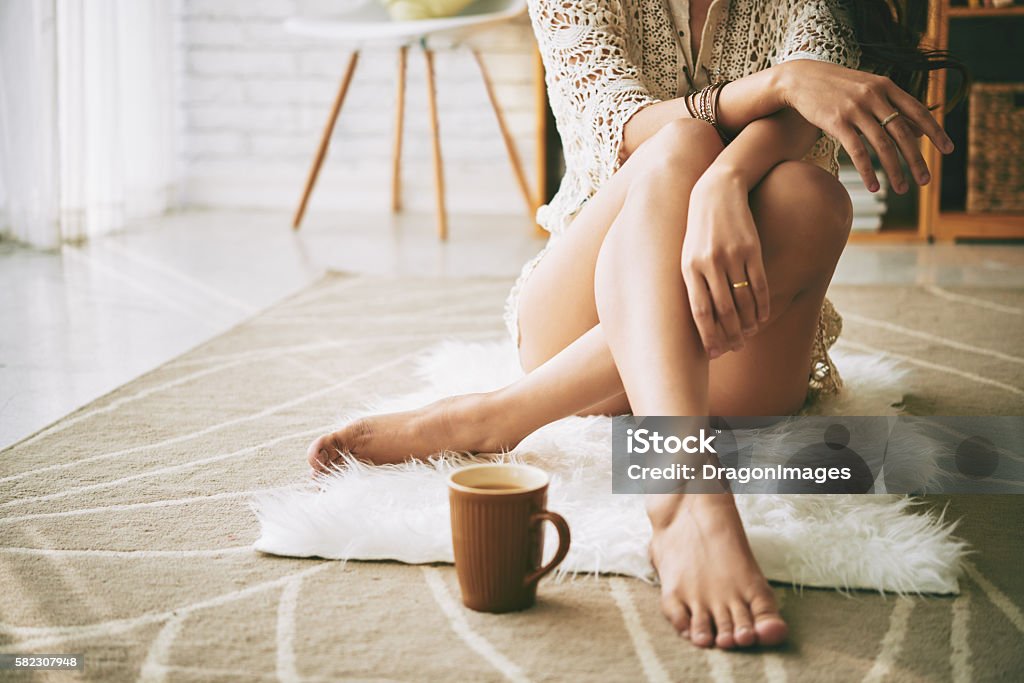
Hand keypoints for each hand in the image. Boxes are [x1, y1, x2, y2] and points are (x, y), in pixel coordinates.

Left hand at [682, 169, 769, 359]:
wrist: (716, 193)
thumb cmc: (699, 232)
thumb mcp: (687, 255)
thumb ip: (693, 284)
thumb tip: (702, 319)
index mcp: (689, 269)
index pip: (700, 311)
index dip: (709, 335)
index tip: (715, 353)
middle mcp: (709, 264)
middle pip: (723, 310)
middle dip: (731, 334)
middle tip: (736, 348)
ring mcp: (732, 256)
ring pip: (743, 299)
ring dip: (749, 322)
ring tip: (750, 334)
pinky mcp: (751, 249)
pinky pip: (759, 283)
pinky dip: (762, 304)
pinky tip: (762, 317)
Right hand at [776, 60, 954, 194]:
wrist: (800, 79)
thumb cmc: (836, 86)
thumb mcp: (868, 89)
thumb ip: (893, 106)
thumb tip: (919, 129)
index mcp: (886, 86)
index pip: (918, 111)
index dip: (935, 131)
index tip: (948, 150)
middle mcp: (874, 96)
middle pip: (903, 132)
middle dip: (916, 159)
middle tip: (926, 181)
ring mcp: (855, 109)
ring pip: (883, 145)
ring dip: (895, 170)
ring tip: (902, 190)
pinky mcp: (836, 122)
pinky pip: (857, 151)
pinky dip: (868, 171)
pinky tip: (874, 186)